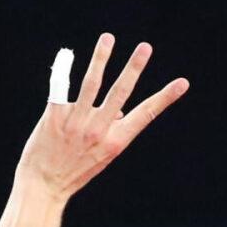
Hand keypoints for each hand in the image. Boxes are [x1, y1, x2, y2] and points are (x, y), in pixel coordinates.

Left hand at [14, 34, 187, 201]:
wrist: (43, 188)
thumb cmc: (74, 171)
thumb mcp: (101, 157)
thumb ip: (112, 132)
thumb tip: (118, 111)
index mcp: (115, 141)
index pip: (146, 114)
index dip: (165, 98)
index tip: (183, 83)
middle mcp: (98, 131)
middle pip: (120, 93)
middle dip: (134, 68)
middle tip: (146, 47)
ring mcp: (75, 124)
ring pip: (91, 85)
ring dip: (101, 58)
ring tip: (108, 38)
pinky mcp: (53, 118)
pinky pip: (60, 88)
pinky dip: (64, 69)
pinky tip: (67, 54)